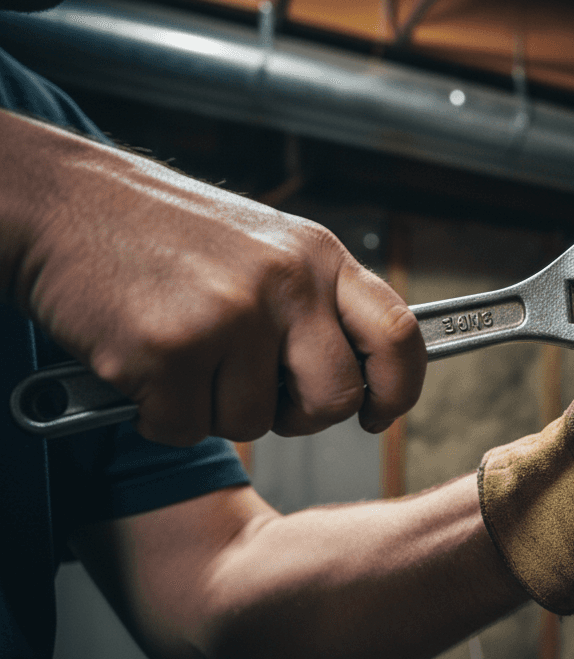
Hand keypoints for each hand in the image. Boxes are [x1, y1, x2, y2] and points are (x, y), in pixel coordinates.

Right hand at [1, 112, 425, 444]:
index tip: (379, 412)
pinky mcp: (170, 350)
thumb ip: (313, 303)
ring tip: (182, 354)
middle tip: (259, 395)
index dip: (400, 387)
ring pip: (254, 422)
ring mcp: (229, 316)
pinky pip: (186, 428)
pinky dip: (160, 414)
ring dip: (213, 408)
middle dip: (300, 416)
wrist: (62, 204)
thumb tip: (360, 378)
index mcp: (317, 256)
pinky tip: (142, 364)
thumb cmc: (161, 232)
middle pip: (335, 398)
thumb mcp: (265, 245)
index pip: (398, 333)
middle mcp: (285, 283)